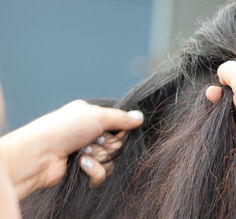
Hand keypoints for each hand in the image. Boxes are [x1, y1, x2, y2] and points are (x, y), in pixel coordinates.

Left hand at [0, 100, 143, 199]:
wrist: (39, 155)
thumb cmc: (64, 129)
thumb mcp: (98, 116)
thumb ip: (122, 118)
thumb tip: (140, 117)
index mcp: (91, 117)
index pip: (119, 125)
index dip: (120, 130)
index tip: (116, 130)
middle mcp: (90, 134)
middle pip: (117, 143)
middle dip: (108, 144)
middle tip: (95, 140)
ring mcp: (86, 153)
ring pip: (111, 160)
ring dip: (99, 157)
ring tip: (83, 153)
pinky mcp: (83, 171)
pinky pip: (102, 174)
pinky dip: (93, 170)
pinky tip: (81, 164)